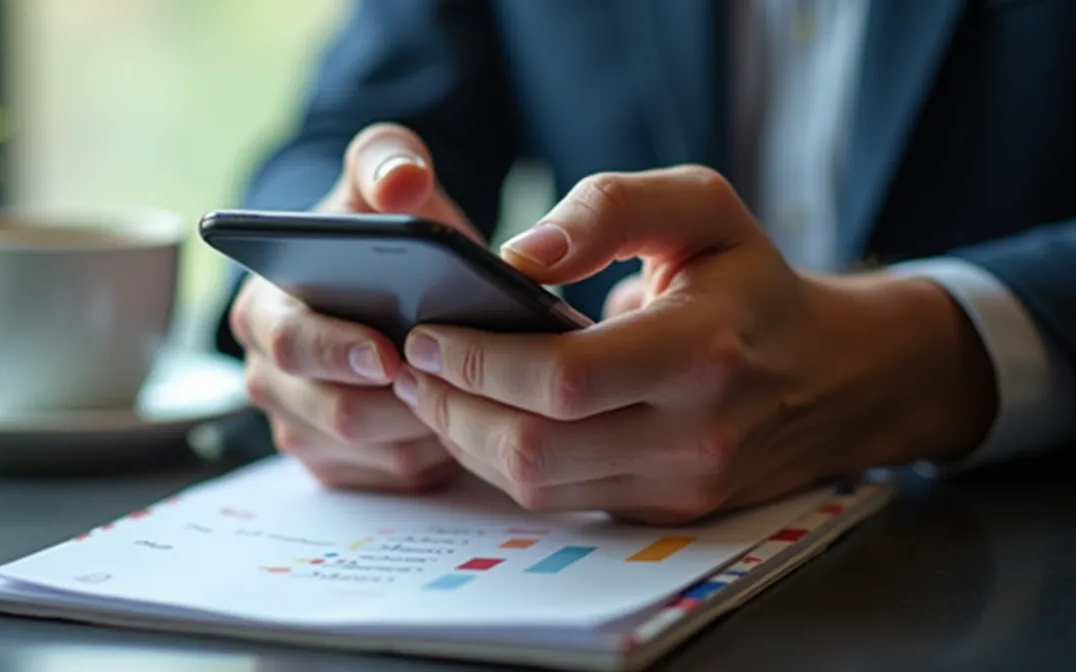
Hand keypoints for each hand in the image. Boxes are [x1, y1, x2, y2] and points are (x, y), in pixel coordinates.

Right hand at [231, 123, 478, 491]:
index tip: (390, 352)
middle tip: (461, 378)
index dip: (338, 352)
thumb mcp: (381, 177)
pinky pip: (393, 476)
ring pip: (372, 450)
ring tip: (477, 390)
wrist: (385, 275)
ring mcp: (301, 426)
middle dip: (402, 399)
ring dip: (428, 426)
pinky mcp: (339, 464)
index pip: (290, 344)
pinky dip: (434, 451)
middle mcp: (269, 377)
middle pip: (335, 413)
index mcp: (261, 310)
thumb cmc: (379, 229)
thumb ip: (386, 158)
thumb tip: (401, 180)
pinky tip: (467, 415)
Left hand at [392, 165, 996, 522]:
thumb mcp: (701, 207)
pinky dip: (504, 463)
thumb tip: (516, 256)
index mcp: (702, 350)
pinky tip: (481, 419)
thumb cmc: (751, 279)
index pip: (565, 379)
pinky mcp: (665, 511)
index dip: (481, 362)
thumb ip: (608, 208)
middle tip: (411, 366)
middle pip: (535, 449)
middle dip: (452, 410)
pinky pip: (560, 500)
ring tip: (433, 391)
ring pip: (537, 487)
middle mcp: (694, 433)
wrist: (833, 374)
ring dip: (466, 442)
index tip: (427, 334)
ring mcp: (680, 484)